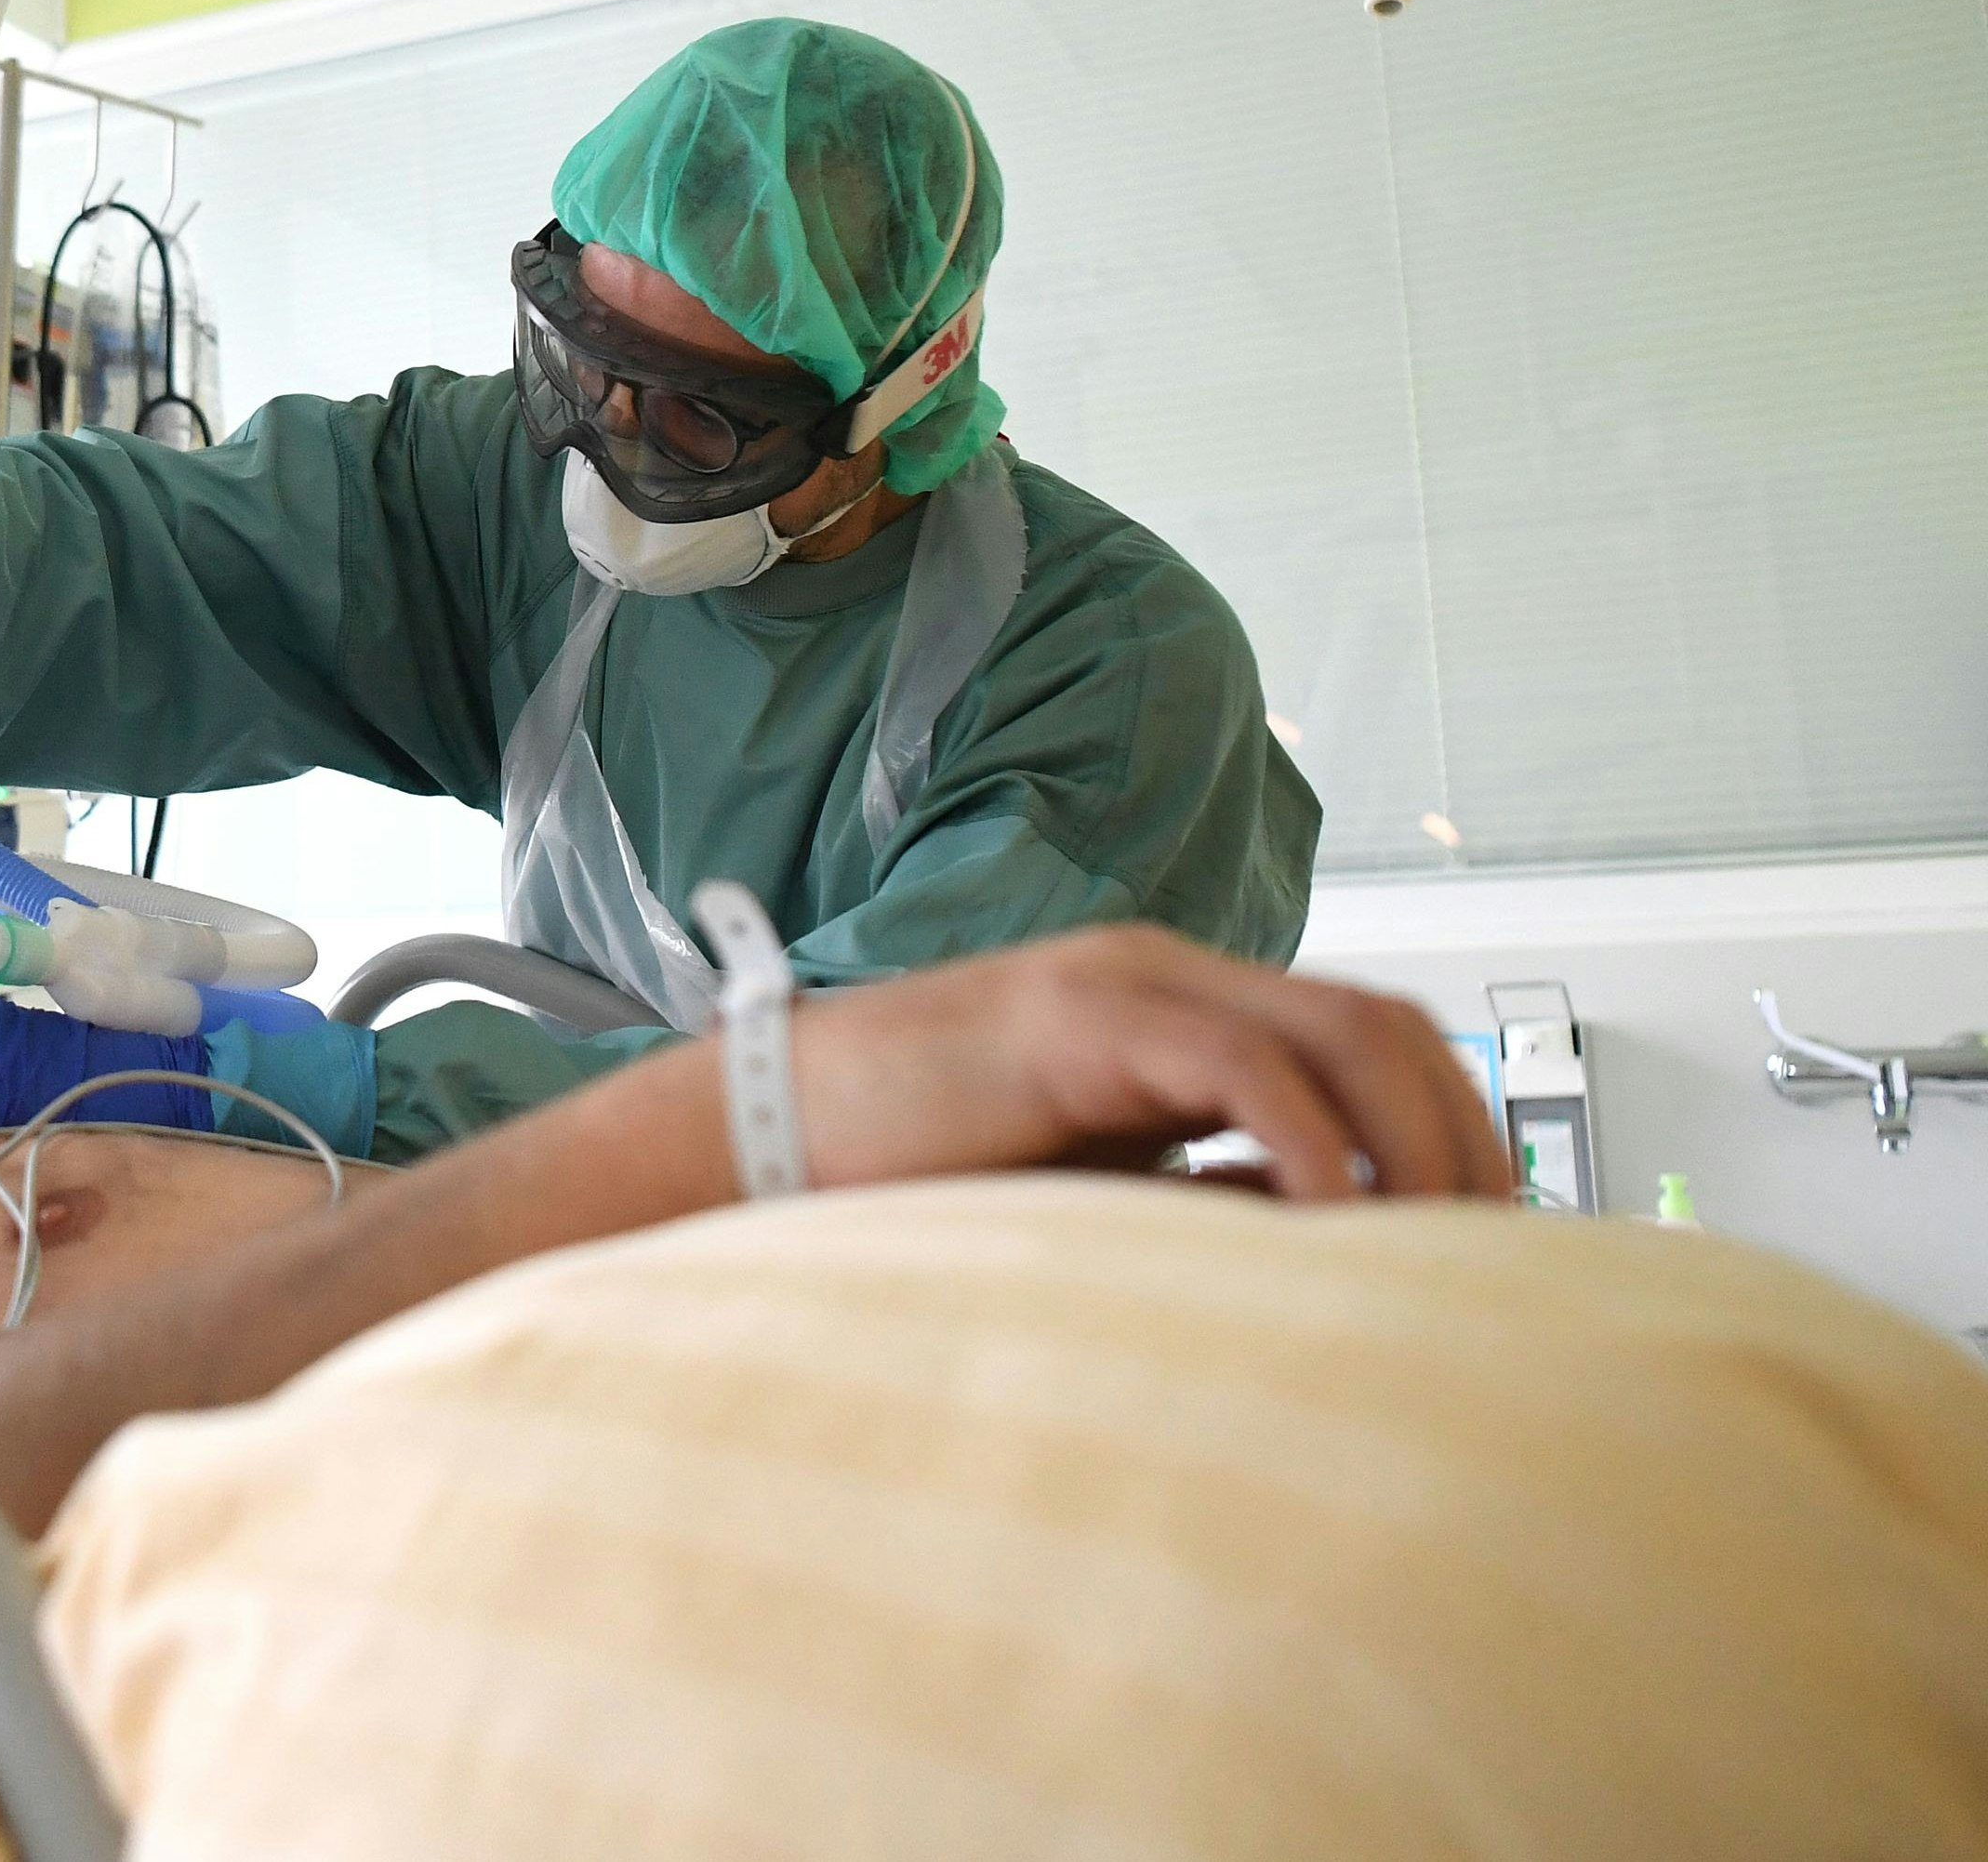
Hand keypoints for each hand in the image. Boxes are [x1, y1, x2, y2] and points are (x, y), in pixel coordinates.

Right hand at [787, 925, 1513, 1202]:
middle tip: (1493, 1256)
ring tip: (1429, 1247)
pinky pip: (1237, 1062)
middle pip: (1390, 1026)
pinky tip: (1325, 1218)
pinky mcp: (1075, 1020)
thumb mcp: (1089, 1197)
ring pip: (1345, 1030)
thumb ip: (1197, 1202)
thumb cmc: (900, 1185)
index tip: (1483, 1246)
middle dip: (1465, 1138)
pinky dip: (1307, 1138)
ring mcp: (1124, 985)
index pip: (1372, 1044)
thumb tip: (1327, 1262)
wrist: (750, 1139)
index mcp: (1177, 1015)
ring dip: (1414, 1140)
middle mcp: (1168, 979)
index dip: (1453, 1133)